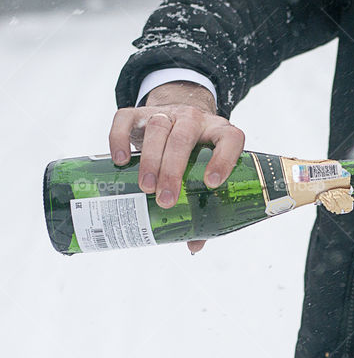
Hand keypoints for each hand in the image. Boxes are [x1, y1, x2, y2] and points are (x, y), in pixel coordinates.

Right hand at [108, 81, 244, 253]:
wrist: (174, 117)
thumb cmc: (194, 154)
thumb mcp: (201, 172)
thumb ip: (201, 204)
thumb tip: (193, 244)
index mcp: (220, 133)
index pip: (230, 139)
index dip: (224, 160)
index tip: (210, 183)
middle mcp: (195, 120)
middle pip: (185, 138)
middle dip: (174, 170)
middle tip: (165, 200)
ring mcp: (167, 113)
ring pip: (159, 129)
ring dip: (151, 160)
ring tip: (146, 188)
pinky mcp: (139, 113)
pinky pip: (126, 119)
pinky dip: (120, 139)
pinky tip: (120, 161)